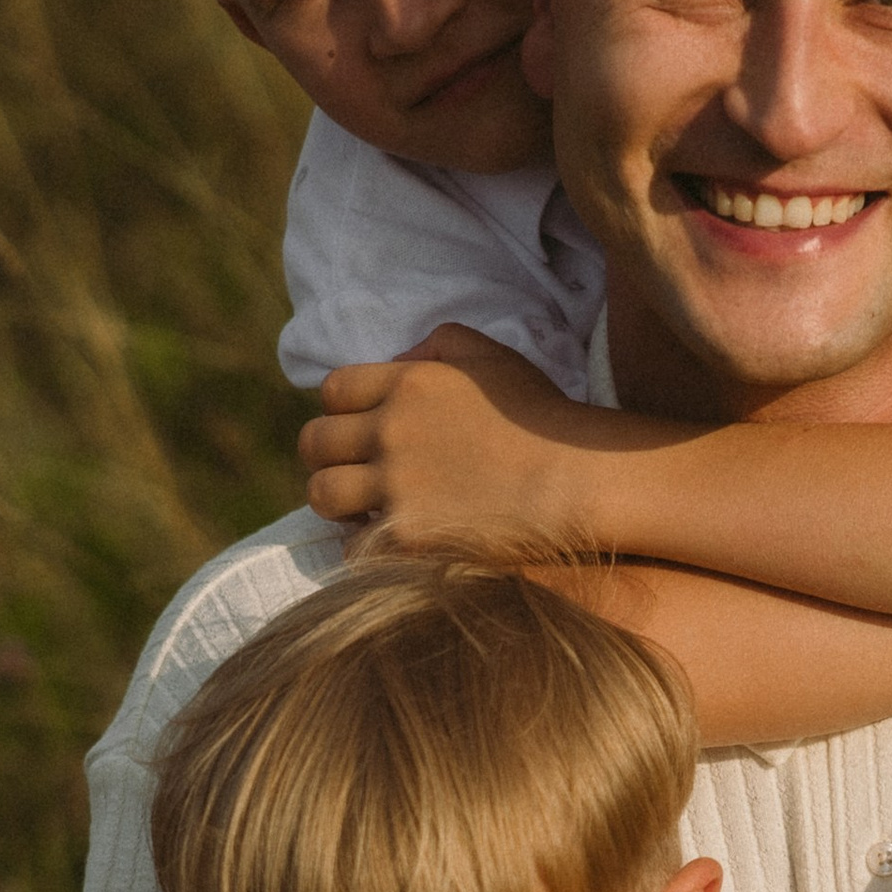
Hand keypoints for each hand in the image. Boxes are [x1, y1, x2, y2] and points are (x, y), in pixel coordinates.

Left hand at [298, 324, 578, 541]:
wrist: (577, 480)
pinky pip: (352, 545)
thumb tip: (398, 358)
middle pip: (315, 441)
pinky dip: (363, 546)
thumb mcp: (493, 358)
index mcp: (408, 383)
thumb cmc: (543, 418)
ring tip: (361, 510)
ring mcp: (396, 485)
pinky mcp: (407, 536)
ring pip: (322, 493)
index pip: (334, 390)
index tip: (358, 429)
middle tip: (352, 471)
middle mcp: (391, 431)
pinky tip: (388, 544)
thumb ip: (440, 345)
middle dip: (326, 457)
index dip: (340, 411)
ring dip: (336, 502)